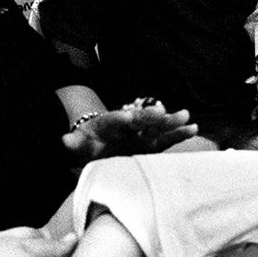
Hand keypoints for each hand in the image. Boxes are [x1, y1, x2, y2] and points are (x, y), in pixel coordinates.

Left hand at [63, 100, 196, 158]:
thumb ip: (73, 143)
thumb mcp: (78, 143)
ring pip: (157, 126)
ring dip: (171, 122)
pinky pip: (166, 138)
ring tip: (187, 116)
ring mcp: (141, 132)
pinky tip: (193, 128)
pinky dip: (178, 133)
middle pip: (141, 119)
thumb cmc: (88, 143)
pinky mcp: (151, 142)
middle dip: (152, 117)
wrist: (100, 140)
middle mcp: (128, 124)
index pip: (115, 120)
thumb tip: (64, 140)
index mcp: (109, 123)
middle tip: (163, 113)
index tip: (128, 118)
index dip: (121, 118)